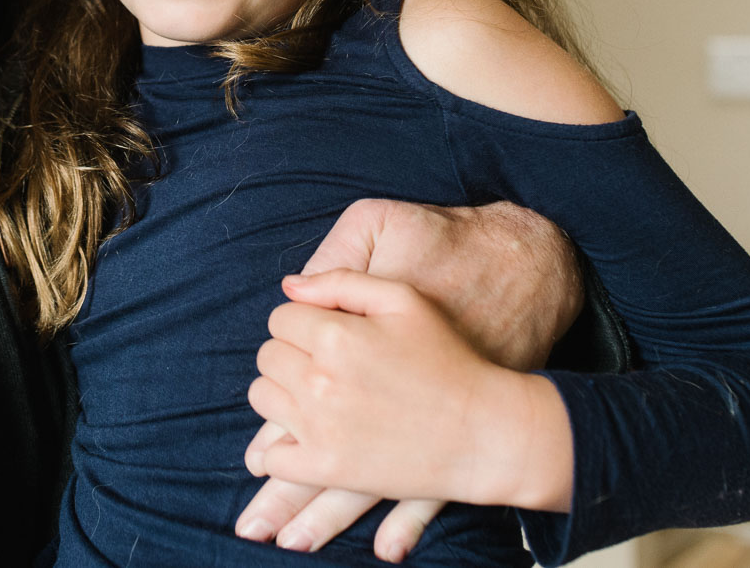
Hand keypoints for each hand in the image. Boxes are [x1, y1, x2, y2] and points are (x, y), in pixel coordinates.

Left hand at [234, 199, 579, 556]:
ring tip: (318, 393)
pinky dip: (282, 448)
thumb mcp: (405, 299)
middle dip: (291, 354)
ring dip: (283, 393)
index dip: (301, 321)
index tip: (324, 332)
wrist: (486, 430)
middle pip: (267, 357)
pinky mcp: (328, 469)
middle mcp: (321, 381)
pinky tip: (307, 436)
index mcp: (336, 335)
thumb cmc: (449, 357)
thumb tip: (290, 286)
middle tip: (324, 362)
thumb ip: (342, 280)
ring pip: (263, 400)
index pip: (280, 318)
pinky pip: (275, 457)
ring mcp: (321, 429)